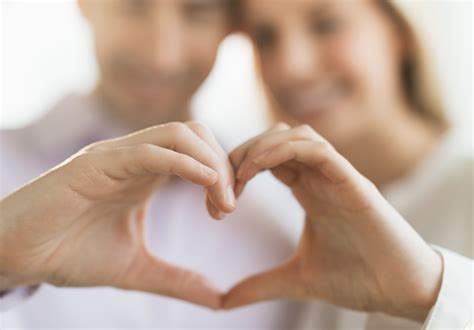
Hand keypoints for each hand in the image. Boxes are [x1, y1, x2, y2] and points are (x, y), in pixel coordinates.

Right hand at [0, 121, 234, 308]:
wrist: (16, 256)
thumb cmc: (70, 254)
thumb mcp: (137, 269)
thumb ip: (177, 279)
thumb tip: (219, 298)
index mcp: (146, 173)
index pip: (199, 151)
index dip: (223, 176)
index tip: (227, 211)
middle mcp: (135, 157)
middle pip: (197, 134)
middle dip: (223, 166)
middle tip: (228, 208)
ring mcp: (115, 156)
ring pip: (179, 134)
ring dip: (211, 163)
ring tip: (220, 203)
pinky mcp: (94, 164)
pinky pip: (149, 151)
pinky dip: (184, 163)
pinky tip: (205, 184)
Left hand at [224, 123, 442, 321]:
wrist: (401, 290)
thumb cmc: (356, 278)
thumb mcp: (295, 279)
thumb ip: (259, 285)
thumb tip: (222, 301)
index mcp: (309, 190)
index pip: (269, 159)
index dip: (239, 169)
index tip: (218, 199)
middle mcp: (322, 178)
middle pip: (277, 138)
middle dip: (244, 152)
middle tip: (222, 183)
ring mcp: (338, 176)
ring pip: (297, 135)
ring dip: (261, 147)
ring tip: (239, 174)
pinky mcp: (354, 182)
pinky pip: (318, 149)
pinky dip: (284, 150)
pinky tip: (258, 168)